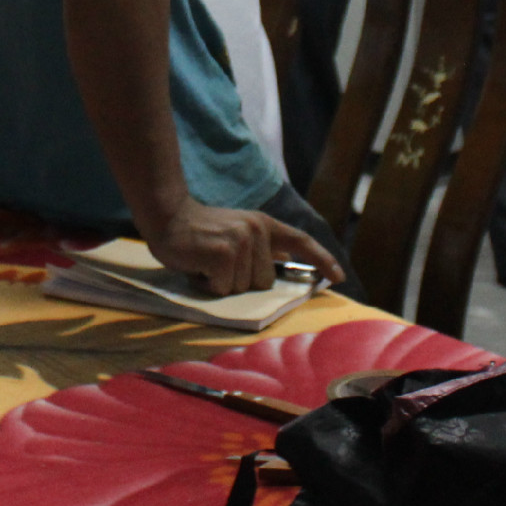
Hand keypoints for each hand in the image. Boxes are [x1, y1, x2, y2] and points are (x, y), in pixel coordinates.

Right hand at [146, 201, 341, 296]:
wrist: (167, 216)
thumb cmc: (200, 232)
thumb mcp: (237, 232)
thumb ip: (260, 247)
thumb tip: (283, 264)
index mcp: (264, 224)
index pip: (301, 241)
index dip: (322, 259)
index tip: (338, 276)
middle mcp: (257, 231)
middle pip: (264, 282)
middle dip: (241, 281)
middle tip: (219, 263)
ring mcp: (241, 241)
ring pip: (243, 288)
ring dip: (222, 283)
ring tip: (208, 263)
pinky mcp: (223, 254)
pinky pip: (224, 289)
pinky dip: (209, 285)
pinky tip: (200, 267)